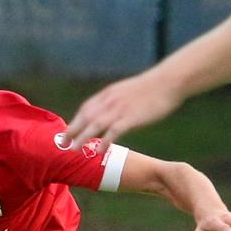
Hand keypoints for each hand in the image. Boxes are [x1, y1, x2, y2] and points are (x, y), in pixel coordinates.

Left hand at [65, 72, 184, 149]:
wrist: (169, 80)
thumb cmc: (151, 88)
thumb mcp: (127, 91)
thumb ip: (115, 101)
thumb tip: (108, 112)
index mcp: (108, 94)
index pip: (85, 109)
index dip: (74, 121)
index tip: (66, 133)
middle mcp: (110, 101)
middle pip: (85, 117)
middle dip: (72, 131)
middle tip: (61, 144)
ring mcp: (120, 109)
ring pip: (95, 125)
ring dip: (82, 138)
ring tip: (73, 150)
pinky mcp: (131, 117)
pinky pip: (114, 131)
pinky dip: (105, 141)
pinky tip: (99, 150)